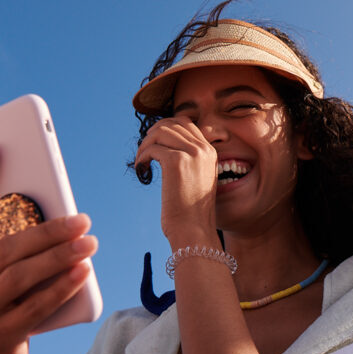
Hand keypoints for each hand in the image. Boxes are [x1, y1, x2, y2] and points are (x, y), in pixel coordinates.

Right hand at [0, 147, 97, 353]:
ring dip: (60, 255)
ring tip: (91, 242)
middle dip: (46, 229)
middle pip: (6, 247)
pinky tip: (83, 273)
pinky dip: (61, 287)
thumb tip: (62, 226)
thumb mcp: (11, 288)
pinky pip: (34, 307)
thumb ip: (24, 260)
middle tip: (83, 219)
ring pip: (21, 275)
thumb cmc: (11, 322)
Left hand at [135, 116, 218, 243]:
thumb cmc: (191, 212)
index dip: (165, 128)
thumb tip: (162, 146)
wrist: (194, 230)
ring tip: (141, 162)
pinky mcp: (176, 162)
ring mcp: (192, 154)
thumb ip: (188, 161)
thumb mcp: (196, 180)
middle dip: (153, 133)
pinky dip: (142, 157)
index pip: (186, 123)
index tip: (154, 143)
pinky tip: (142, 170)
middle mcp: (204, 149)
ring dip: (145, 144)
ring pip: (160, 132)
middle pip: (172, 123)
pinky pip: (152, 148)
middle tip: (144, 151)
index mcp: (210, 152)